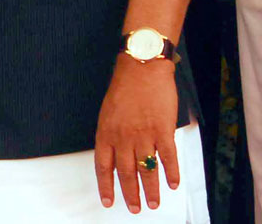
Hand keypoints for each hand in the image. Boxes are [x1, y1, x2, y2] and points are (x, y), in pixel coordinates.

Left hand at [94, 55, 179, 213]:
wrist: (141, 67)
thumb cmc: (124, 87)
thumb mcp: (108, 112)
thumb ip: (111, 135)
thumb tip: (116, 157)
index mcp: (106, 131)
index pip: (103, 166)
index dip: (106, 186)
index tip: (108, 202)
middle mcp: (123, 136)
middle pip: (126, 173)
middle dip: (130, 194)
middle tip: (135, 209)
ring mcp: (143, 134)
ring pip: (147, 170)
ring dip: (151, 190)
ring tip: (154, 204)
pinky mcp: (163, 130)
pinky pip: (168, 158)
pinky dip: (171, 173)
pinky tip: (173, 184)